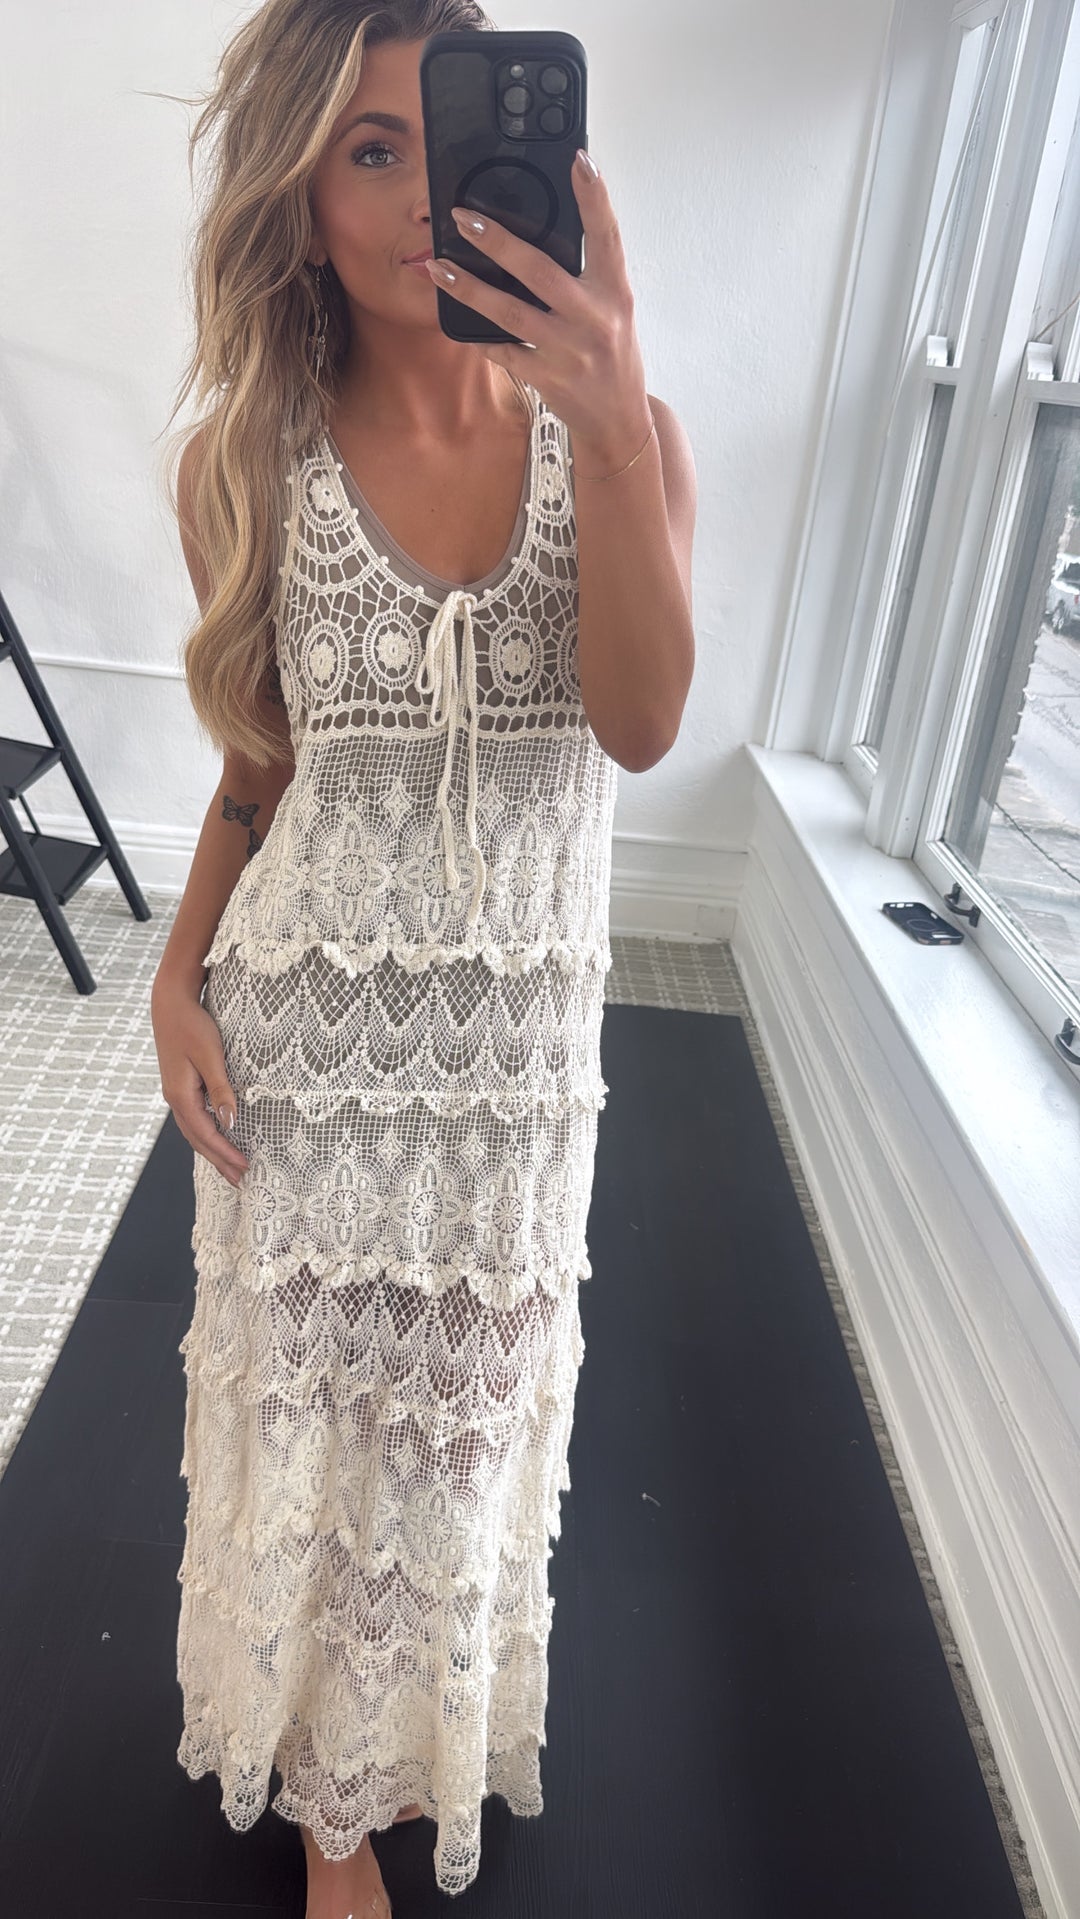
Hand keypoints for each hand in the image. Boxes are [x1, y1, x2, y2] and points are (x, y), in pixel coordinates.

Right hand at [151, 983, 249, 1186]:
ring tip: (230, 1167)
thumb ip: (221, 1089)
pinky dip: (207, 1134)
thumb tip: (230, 1121)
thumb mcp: (210, 1056)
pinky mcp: (181, 1085)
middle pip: (197, 1139)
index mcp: (180, 1096)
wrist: (170, 1003)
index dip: (225, 1153)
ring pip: (194, 1131)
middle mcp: (175, 1099)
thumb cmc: (192, 1025)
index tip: (244, 1168)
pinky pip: (194, 1118)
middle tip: (239, 1181)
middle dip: (218, 1161)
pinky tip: (217, 1137)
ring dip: (212, 1150)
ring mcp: (176, 1093)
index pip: (205, 1135)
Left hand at [426, 148, 653, 473]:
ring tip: (438, 267)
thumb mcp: (614, 310)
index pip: (607, 236)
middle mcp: (595, 318)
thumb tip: (548, 232)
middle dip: (498, 242)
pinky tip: (453, 317)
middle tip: (463, 217)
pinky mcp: (548, 378)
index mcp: (616, 292)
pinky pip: (504, 352)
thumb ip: (589, 274)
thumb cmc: (612, 356)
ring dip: (470, 288)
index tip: (579, 160)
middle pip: (541, 271)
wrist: (618, 421)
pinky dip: (479, 336)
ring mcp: (569, 351)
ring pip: (511, 313)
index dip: (595, 197)